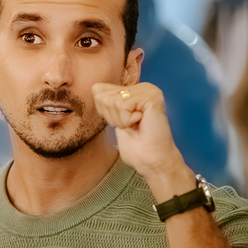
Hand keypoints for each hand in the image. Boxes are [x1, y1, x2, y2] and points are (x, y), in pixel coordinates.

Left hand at [92, 82, 193, 200]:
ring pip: (112, 101)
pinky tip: (141, 123)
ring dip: (121, 120)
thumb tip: (95, 88)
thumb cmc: (138, 147)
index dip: (105, 113)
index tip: (123, 124)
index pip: (98, 90)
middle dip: (112, 117)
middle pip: (103, 95)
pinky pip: (122, 105)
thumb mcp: (116, 120)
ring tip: (137, 125)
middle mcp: (142, 86)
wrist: (152, 160)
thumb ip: (108, 102)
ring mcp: (148, 90)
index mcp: (134, 91)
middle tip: (131, 126)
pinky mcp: (151, 96)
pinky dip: (126, 120)